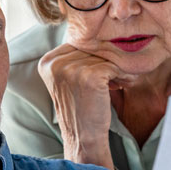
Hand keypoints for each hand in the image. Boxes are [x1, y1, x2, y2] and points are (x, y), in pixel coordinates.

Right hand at [37, 43, 135, 166]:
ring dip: (117, 68)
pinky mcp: (89, 76)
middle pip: (91, 47)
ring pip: (105, 56)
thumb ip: (74, 56)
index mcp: (47, 62)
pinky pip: (114, 65)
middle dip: (106, 60)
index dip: (93, 56)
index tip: (100, 72)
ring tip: (117, 83)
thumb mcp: (69, 79)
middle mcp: (55, 63)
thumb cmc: (81, 108)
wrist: (84, 137)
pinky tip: (121, 85)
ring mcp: (70, 69)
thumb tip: (97, 32)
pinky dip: (123, 74)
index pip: (78, 43)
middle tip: (114, 77)